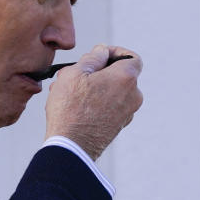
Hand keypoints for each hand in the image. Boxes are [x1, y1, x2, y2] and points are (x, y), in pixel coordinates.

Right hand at [44, 45, 142, 159]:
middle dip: (96, 71)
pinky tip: (73, 106)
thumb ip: (92, 57)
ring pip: (111, 91)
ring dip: (92, 87)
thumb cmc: (70, 108)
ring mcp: (127, 113)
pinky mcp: (118, 126)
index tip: (98, 54)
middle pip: (118, 74)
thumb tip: (102, 52)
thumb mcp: (75, 72)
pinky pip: (109, 106)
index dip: (114, 52)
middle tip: (72, 73)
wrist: (71, 147)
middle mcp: (133, 95)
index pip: (131, 57)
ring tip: (66, 91)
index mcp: (126, 78)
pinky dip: (95, 102)